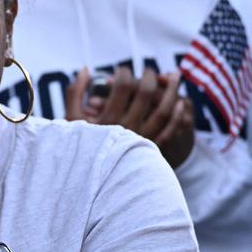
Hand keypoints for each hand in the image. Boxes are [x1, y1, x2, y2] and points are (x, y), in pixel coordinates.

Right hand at [67, 68, 195, 168]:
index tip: (122, 70)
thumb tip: (87, 69)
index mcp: (107, 119)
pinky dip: (178, 116)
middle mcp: (127, 128)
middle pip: (146, 94)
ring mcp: (142, 140)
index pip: (122, 87)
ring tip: (175, 76)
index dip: (124, 73)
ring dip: (172, 91)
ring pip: (164, 110)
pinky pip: (171, 131)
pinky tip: (180, 104)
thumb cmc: (78, 147)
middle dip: (150, 77)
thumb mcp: (70, 119)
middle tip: (149, 70)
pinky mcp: (152, 151)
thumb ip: (75, 92)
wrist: (89, 182)